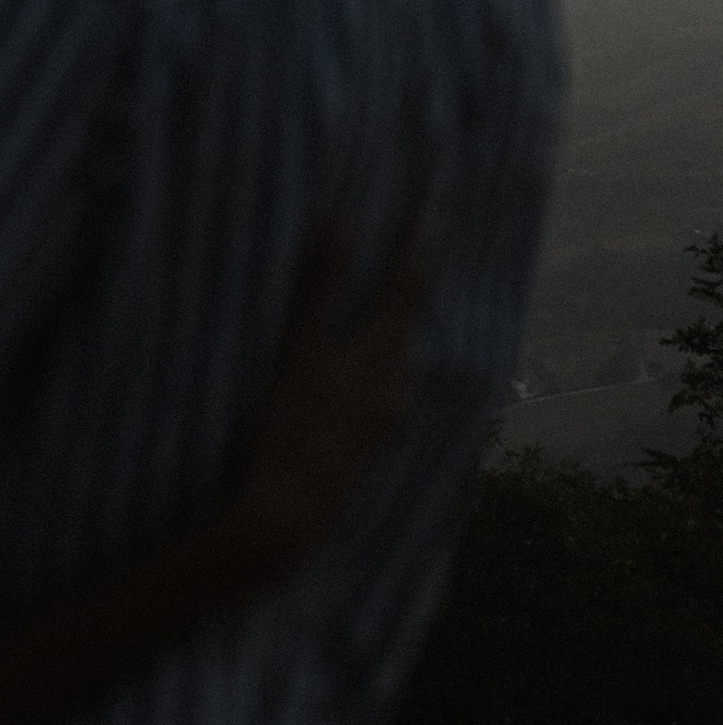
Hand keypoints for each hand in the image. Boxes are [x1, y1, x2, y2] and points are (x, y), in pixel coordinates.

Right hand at [226, 221, 423, 581]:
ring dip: (393, 326)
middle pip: (408, 323)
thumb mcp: (300, 349)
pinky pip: (384, 386)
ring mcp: (385, 416)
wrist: (293, 509)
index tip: (432, 215)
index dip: (418, 250)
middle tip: (412, 251)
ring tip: (385, 302)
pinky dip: (378, 361)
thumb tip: (343, 218)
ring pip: (398, 357)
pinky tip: (365, 367)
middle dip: (410, 286)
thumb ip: (320, 285)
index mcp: (381, 354)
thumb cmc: (292, 424)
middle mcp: (395, 384)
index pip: (407, 289)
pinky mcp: (370, 439)